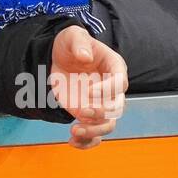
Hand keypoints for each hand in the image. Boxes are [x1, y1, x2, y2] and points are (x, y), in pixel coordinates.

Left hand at [48, 25, 127, 149]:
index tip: (88, 91)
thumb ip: (79, 42)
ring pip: (108, 125)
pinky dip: (86, 142)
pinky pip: (94, 134)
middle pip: (117, 108)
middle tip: (81, 112)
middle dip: (101, 113)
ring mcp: (100, 103)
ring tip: (74, 131)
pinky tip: (72, 141)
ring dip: (94, 132)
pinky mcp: (88, 114)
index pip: (121, 83)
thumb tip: (85, 56)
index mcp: (114, 67)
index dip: (108, 90)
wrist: (57, 57)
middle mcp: (111, 89)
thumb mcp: (72, 36)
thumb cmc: (70, 44)